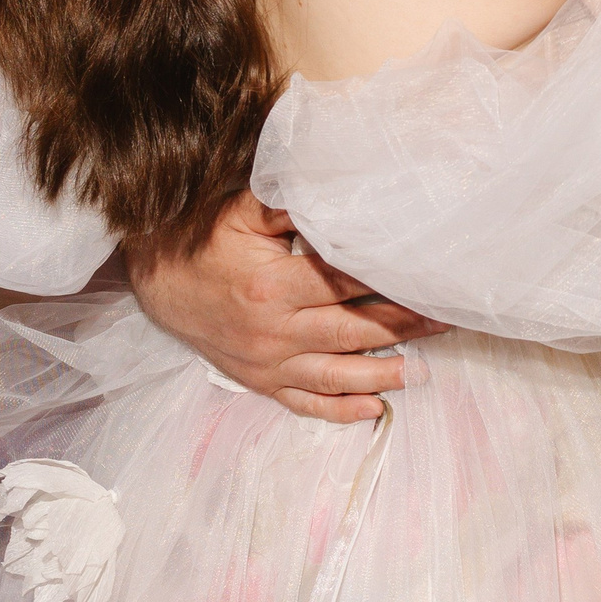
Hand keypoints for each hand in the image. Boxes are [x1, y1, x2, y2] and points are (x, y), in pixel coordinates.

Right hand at [125, 190, 448, 421]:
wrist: (157, 280)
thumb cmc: (203, 239)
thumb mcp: (242, 211)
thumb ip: (288, 204)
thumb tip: (336, 192)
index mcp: (272, 285)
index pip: (343, 283)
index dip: (385, 280)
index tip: (422, 276)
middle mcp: (273, 329)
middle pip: (350, 331)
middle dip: (401, 327)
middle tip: (443, 320)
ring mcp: (267, 361)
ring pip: (334, 374)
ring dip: (381, 374)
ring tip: (421, 372)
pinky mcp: (260, 380)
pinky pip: (304, 401)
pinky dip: (339, 409)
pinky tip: (374, 408)